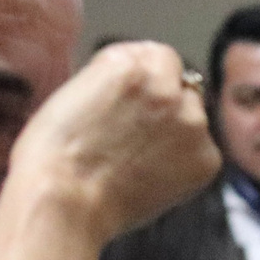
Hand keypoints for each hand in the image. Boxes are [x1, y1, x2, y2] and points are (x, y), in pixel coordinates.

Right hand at [1, 41, 218, 248]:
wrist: (64, 203)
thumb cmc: (54, 157)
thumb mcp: (76, 92)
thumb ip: (116, 82)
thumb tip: (136, 90)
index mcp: (131, 63)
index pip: (158, 56)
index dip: (146, 81)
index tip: (134, 101)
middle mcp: (166, 87)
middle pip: (180, 85)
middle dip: (164, 105)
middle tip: (135, 135)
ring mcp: (191, 123)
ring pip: (194, 119)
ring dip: (176, 133)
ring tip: (138, 161)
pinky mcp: (206, 158)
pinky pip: (203, 153)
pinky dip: (185, 165)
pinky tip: (151, 177)